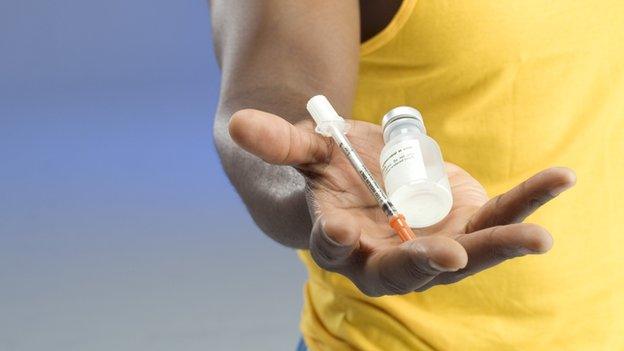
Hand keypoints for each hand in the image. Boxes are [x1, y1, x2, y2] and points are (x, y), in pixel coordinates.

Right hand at [228, 109, 575, 295]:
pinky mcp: (463, 225)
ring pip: (463, 254)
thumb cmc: (328, 169)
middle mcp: (384, 255)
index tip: (345, 233)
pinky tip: (557, 179)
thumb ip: (279, 141)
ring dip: (498, 246)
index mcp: (339, 239)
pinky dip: (526, 203)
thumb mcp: (306, 150)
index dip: (337, 243)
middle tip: (447, 255)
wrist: (363, 181)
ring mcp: (427, 245)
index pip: (334, 248)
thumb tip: (237, 122)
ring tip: (536, 236)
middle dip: (424, 263)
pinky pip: (496, 218)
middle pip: (403, 270)